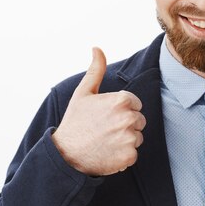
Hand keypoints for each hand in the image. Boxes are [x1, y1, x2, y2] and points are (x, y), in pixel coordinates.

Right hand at [52, 47, 145, 175]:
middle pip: (139, 120)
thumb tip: (97, 48)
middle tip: (105, 129)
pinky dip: (123, 155)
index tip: (105, 116)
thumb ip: (96, 70)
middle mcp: (128, 118)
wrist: (65, 155)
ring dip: (125, 140)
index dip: (120, 110)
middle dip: (125, 124)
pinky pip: (134, 154)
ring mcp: (130, 138)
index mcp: (121, 100)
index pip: (135, 104)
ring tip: (105, 141)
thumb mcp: (83, 92)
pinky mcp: (130, 156)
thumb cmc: (75, 121)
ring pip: (137, 137)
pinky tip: (107, 153)